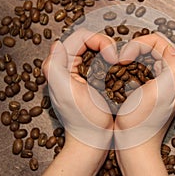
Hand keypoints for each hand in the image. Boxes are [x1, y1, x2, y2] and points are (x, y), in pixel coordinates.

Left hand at [42, 28, 117, 175]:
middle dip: (107, 45)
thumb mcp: (65, 92)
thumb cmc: (83, 119)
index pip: (81, 37)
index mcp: (62, 65)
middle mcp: (70, 65)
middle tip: (117, 59)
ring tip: (120, 64)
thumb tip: (58, 44)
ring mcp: (83, 71)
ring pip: (99, 49)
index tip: (112, 57)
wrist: (94, 139)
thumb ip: (54, 66)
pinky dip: (114, 62)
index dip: (100, 40)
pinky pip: (104, 61)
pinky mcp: (94, 79)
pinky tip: (120, 69)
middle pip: (91, 40)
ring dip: (112, 53)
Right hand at [114, 33, 174, 175]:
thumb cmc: (142, 122)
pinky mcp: (153, 86)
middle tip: (121, 61)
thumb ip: (174, 65)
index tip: (125, 57)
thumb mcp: (162, 91)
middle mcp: (174, 74)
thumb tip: (168, 47)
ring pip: (146, 55)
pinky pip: (141, 66)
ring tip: (120, 67)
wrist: (134, 142)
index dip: (138, 45)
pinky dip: (130, 66)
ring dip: (130, 57)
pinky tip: (123, 75)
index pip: (159, 41)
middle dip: (133, 50)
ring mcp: (163, 80)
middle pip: (153, 46)